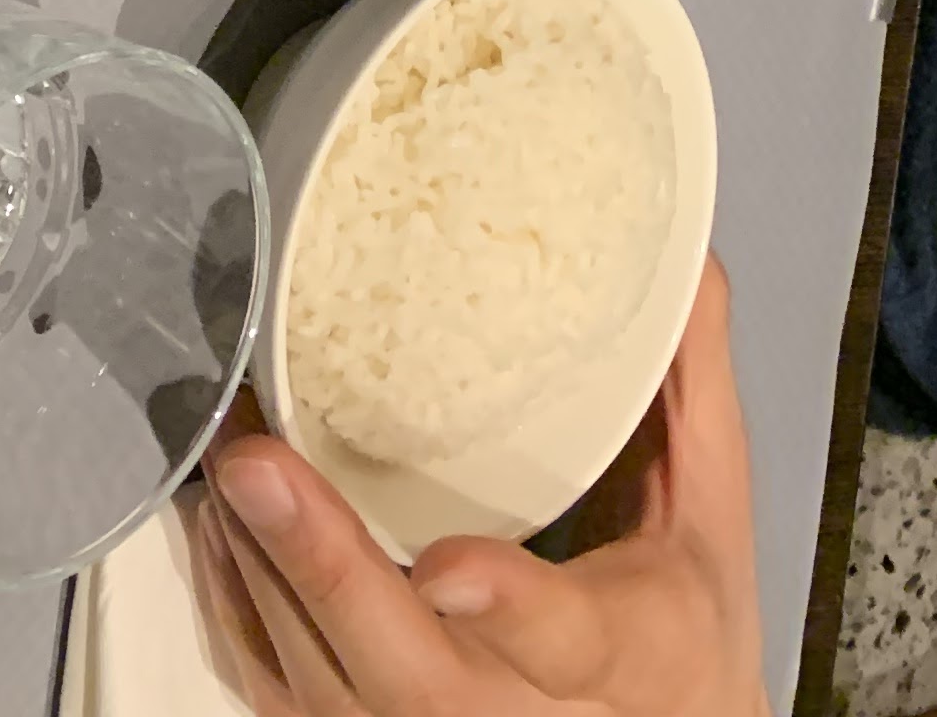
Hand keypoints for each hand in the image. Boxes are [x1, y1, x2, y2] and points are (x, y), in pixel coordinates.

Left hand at [194, 259, 767, 715]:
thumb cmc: (686, 644)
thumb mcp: (711, 516)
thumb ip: (687, 387)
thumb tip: (675, 263)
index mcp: (627, 654)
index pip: (564, 639)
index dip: (504, 606)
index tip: (447, 568)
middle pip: (410, 678)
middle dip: (325, 569)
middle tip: (257, 467)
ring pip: (328, 688)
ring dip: (263, 569)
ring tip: (228, 451)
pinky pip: (284, 694)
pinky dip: (243, 606)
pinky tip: (225, 524)